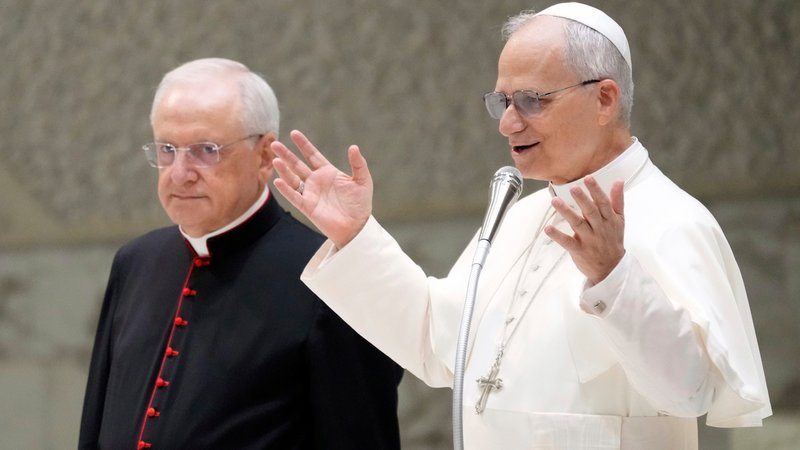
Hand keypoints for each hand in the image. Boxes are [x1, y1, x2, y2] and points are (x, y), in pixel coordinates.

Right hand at [272, 130, 372, 248]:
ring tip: (275, 160)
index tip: (294, 133)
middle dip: (286, 154)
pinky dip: (286, 189)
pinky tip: (278, 181)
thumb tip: (353, 147)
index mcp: (328, 172)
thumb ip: (358, 164)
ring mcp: (310, 194)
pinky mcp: (308, 207)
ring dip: (284, 170)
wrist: (357, 226)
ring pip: (293, 179)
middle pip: (297, 165)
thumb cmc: (360, 204)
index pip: (312, 155)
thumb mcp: (363, 180)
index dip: (303, 144)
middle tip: (274, 144)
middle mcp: (316, 181)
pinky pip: (294, 197)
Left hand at [544, 176, 624, 284]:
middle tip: (573, 188)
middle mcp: (599, 229)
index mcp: (609, 220)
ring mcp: (589, 240)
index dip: (596, 190)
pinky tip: (548, 228)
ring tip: (555, 201)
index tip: (588, 178)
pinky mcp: (579, 250)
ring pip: (577, 224)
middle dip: (582, 200)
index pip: (603, 203)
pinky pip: (567, 242)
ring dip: (566, 212)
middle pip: (591, 212)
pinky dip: (558, 236)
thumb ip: (617, 200)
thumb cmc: (613, 241)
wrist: (612, 268)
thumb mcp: (619, 220)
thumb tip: (618, 181)